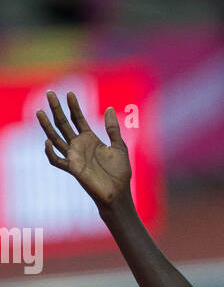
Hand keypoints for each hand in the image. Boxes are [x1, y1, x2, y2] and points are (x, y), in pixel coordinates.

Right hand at [37, 91, 131, 205]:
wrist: (118, 193)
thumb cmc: (119, 172)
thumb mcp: (119, 146)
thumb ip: (112, 129)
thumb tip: (110, 108)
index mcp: (90, 139)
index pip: (78, 119)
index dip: (73, 106)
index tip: (69, 93)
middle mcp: (79, 146)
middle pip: (64, 124)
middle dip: (56, 109)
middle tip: (49, 93)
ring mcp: (74, 156)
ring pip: (56, 138)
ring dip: (47, 126)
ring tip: (39, 112)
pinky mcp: (73, 169)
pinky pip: (57, 160)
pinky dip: (51, 152)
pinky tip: (47, 142)